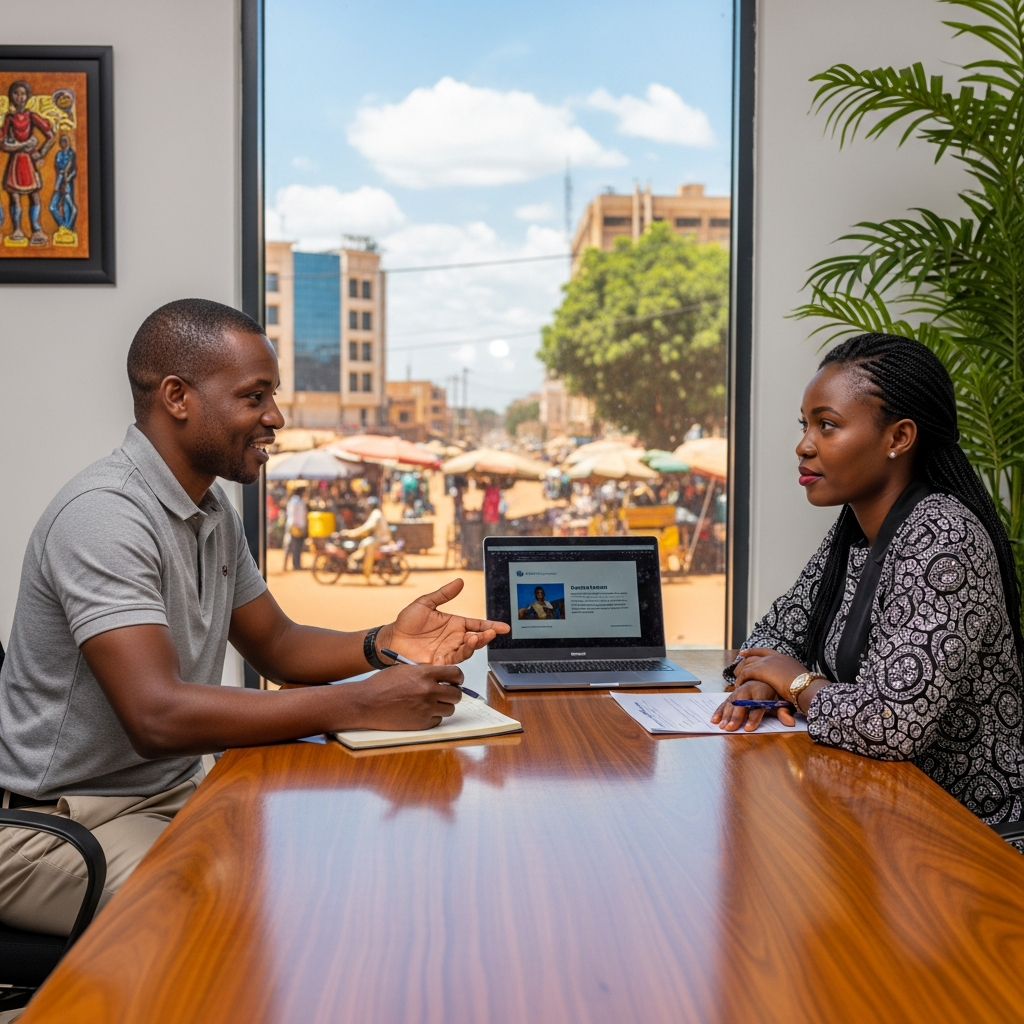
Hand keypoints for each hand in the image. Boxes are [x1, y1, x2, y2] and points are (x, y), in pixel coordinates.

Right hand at [343, 663, 463, 729]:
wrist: (367, 703)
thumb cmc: (382, 685)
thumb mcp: (405, 670)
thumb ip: (425, 672)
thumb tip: (442, 677)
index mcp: (425, 674)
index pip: (456, 674)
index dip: (458, 678)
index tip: (456, 681)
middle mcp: (429, 691)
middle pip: (457, 694)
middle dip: (452, 694)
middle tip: (445, 694)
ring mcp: (426, 709)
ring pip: (450, 709)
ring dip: (443, 706)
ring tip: (429, 704)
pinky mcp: (421, 723)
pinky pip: (437, 720)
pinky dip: (432, 717)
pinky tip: (420, 712)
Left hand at [380, 578, 510, 664]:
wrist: (391, 639)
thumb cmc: (406, 622)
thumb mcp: (425, 603)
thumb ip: (443, 594)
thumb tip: (459, 581)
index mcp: (454, 624)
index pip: (477, 624)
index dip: (491, 626)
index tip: (504, 627)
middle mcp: (454, 638)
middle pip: (477, 638)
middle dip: (486, 636)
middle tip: (492, 632)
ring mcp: (448, 650)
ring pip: (468, 649)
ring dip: (475, 644)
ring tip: (475, 637)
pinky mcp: (440, 661)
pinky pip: (455, 659)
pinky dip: (462, 654)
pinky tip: (465, 646)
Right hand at [711, 680, 796, 731]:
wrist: (765, 676)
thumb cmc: (773, 690)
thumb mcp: (781, 700)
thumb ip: (784, 712)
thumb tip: (790, 722)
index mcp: (762, 690)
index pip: (758, 705)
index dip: (753, 717)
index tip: (748, 728)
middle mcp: (748, 689)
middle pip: (741, 703)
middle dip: (735, 716)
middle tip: (730, 728)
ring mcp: (739, 691)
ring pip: (731, 703)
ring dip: (725, 715)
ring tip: (722, 726)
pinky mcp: (733, 694)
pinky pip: (724, 702)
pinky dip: (719, 711)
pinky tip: (714, 719)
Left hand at [731, 648, 807, 700]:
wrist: (805, 686)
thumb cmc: (805, 686)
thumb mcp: (797, 678)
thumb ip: (790, 678)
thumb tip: (791, 684)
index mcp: (784, 658)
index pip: (765, 652)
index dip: (754, 651)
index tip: (745, 652)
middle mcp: (774, 657)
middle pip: (754, 655)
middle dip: (745, 658)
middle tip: (738, 661)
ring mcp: (767, 662)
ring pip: (748, 664)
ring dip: (741, 671)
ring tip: (737, 678)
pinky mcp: (760, 669)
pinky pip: (746, 673)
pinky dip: (741, 679)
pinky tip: (739, 684)